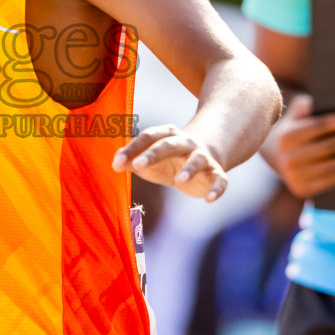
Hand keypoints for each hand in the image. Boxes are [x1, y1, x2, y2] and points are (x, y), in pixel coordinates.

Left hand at [113, 124, 229, 201]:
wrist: (205, 157)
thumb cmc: (168, 159)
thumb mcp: (149, 160)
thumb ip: (132, 160)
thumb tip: (115, 163)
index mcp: (166, 135)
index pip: (148, 137)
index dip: (132, 149)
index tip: (117, 163)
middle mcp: (186, 143)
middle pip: (169, 144)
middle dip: (153, 154)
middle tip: (138, 165)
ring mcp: (203, 157)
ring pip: (197, 160)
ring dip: (189, 169)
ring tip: (179, 182)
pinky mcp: (217, 173)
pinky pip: (220, 180)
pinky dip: (216, 189)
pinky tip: (208, 199)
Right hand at [261, 95, 334, 198]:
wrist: (275, 159)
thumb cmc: (293, 132)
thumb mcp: (293, 117)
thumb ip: (302, 108)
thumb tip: (312, 101)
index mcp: (287, 137)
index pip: (320, 126)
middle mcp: (289, 157)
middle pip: (331, 147)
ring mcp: (295, 176)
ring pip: (334, 167)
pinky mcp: (302, 190)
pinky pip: (332, 182)